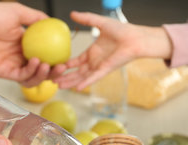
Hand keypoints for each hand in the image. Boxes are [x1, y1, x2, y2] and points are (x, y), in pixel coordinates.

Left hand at [0, 2, 58, 86]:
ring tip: (49, 66)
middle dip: (54, 71)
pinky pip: (22, 76)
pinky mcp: (4, 73)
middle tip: (62, 67)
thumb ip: (34, 18)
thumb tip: (52, 22)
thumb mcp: (16, 12)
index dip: (57, 58)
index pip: (45, 54)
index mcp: (25, 43)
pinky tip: (36, 62)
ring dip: (44, 74)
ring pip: (33, 77)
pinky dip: (31, 72)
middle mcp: (20, 56)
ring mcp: (12, 65)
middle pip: (42, 69)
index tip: (66, 56)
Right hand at [52, 11, 171, 89]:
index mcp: (92, 53)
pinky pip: (94, 78)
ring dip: (70, 82)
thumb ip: (86, 19)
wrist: (135, 37)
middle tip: (51, 81)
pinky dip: (86, 83)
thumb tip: (72, 13)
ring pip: (82, 77)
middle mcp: (94, 62)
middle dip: (64, 77)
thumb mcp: (100, 23)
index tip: (54, 67)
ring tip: (58, 86)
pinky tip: (77, 88)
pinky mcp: (106, 69)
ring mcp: (99, 67)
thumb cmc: (122, 31)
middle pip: (76, 73)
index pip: (75, 62)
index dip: (65, 66)